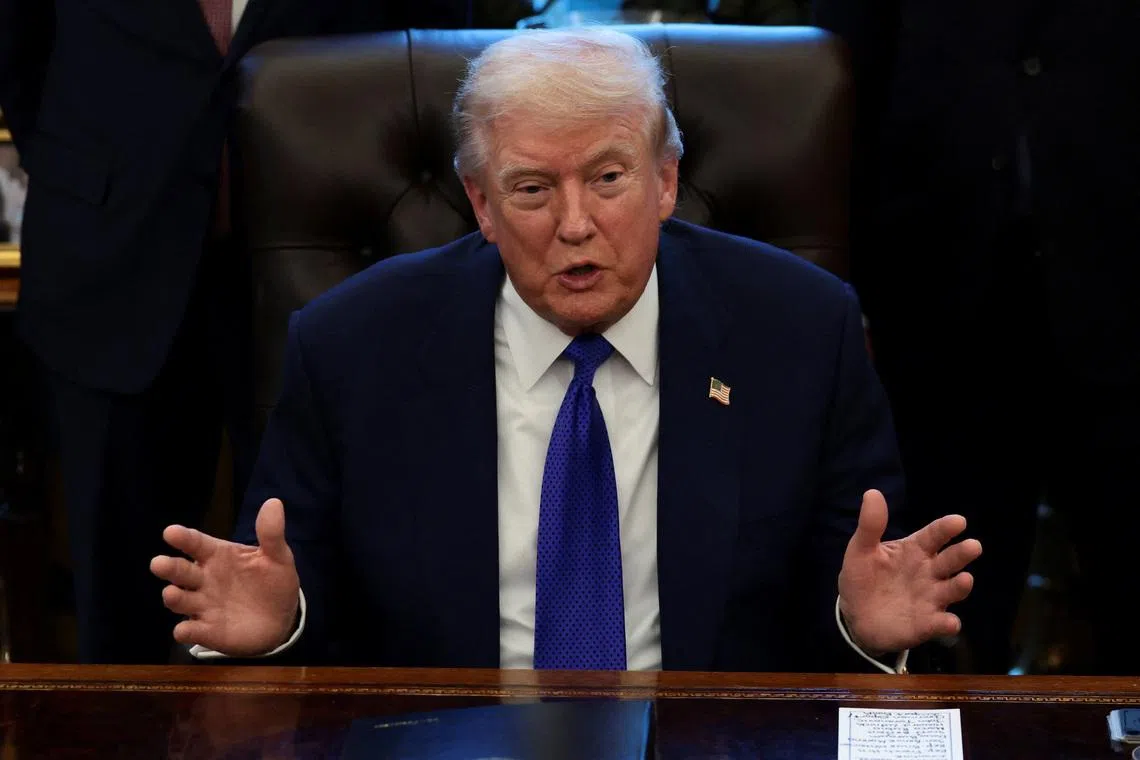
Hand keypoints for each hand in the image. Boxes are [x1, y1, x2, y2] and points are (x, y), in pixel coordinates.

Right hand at [150, 498, 300, 656]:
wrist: (283, 617)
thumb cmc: (273, 581)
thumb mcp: (278, 557)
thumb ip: (271, 534)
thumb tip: (274, 502)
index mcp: (218, 556)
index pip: (196, 544)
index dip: (184, 538)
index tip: (171, 532)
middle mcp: (204, 579)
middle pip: (181, 571)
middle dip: (169, 567)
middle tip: (159, 563)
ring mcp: (203, 605)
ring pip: (180, 600)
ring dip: (174, 597)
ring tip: (171, 593)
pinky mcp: (208, 630)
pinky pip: (192, 631)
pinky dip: (187, 631)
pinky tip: (184, 630)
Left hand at [838, 489, 981, 654]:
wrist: (854, 615)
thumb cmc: (863, 577)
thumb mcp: (860, 550)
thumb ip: (870, 525)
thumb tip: (872, 492)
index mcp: (914, 550)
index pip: (933, 535)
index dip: (945, 528)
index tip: (959, 521)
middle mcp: (929, 572)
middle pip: (950, 561)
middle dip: (962, 554)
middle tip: (973, 546)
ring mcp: (930, 598)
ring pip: (952, 590)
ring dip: (960, 586)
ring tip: (965, 579)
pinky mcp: (927, 623)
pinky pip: (941, 623)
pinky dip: (947, 623)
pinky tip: (949, 622)